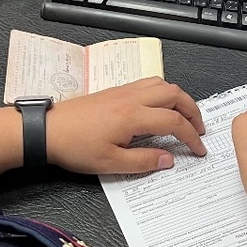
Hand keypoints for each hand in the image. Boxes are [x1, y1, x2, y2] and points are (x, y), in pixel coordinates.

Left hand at [46, 77, 205, 173]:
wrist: (47, 130)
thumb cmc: (74, 146)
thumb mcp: (110, 163)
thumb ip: (143, 161)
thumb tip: (168, 159)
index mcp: (134, 116)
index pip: (175, 122)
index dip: (192, 136)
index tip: (199, 149)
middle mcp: (132, 98)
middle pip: (175, 95)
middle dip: (193, 111)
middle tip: (199, 129)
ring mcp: (123, 91)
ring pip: (162, 84)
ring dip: (179, 98)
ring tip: (184, 116)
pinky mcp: (115, 91)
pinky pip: (148, 83)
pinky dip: (163, 92)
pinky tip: (159, 106)